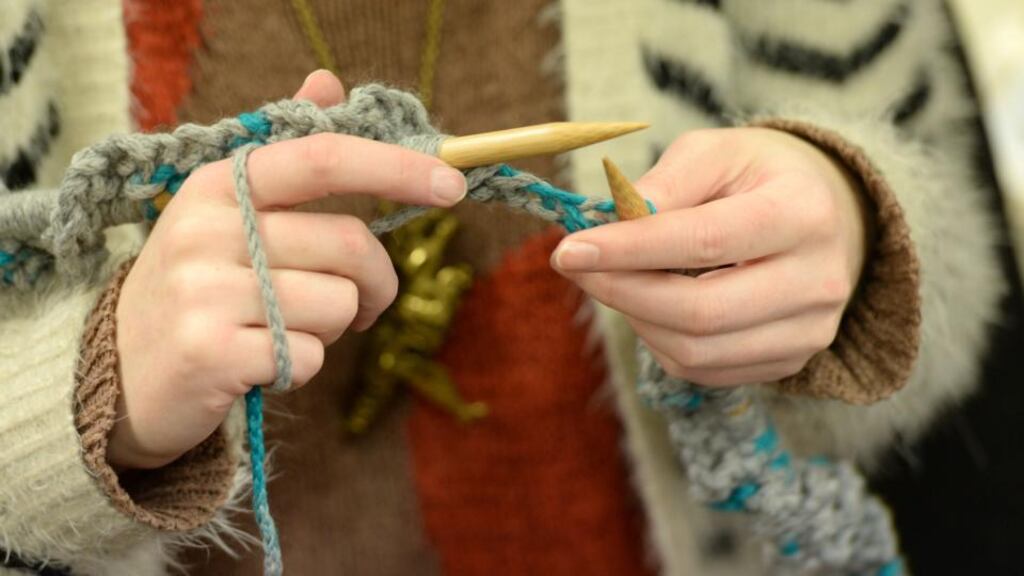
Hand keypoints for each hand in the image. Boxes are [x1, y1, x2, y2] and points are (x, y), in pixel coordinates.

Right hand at [110, 70, 467, 469]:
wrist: (121, 374)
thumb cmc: (201, 285)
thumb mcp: (228, 212)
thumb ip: (287, 155)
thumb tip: (329, 81)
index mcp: (220, 186)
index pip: (323, 158)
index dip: (395, 167)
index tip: (453, 185)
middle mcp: (208, 229)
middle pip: (349, 244)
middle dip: (378, 281)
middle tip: (368, 303)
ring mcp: (205, 291)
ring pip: (339, 305)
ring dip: (337, 327)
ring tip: (293, 329)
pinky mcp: (211, 353)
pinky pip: (310, 356)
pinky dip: (304, 365)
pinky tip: (264, 361)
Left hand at [551, 127, 869, 386]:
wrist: (827, 215)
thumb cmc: (758, 177)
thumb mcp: (716, 152)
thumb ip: (666, 182)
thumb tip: (611, 222)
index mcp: (802, 213)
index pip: (703, 241)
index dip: (628, 250)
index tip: (569, 249)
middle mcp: (818, 280)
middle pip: (698, 311)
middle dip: (621, 291)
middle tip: (575, 267)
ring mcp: (809, 330)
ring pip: (696, 352)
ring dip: (635, 319)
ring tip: (612, 281)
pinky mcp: (790, 361)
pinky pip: (704, 371)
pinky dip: (660, 343)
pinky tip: (648, 307)